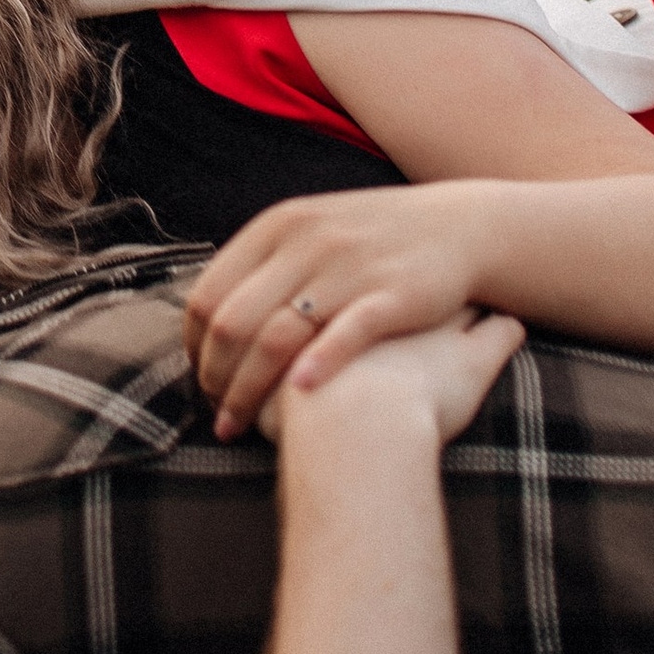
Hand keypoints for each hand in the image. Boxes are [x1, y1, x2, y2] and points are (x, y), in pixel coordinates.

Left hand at [185, 186, 493, 441]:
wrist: (460, 227)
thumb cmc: (373, 243)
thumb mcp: (310, 234)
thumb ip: (262, 268)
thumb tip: (208, 318)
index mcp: (277, 227)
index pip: (208, 294)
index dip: (193, 346)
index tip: (198, 379)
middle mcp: (306, 243)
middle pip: (232, 323)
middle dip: (214, 378)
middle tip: (214, 413)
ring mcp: (348, 267)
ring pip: (275, 337)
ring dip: (249, 390)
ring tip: (240, 426)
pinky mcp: (392, 295)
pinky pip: (345, 334)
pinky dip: (317, 366)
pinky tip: (300, 396)